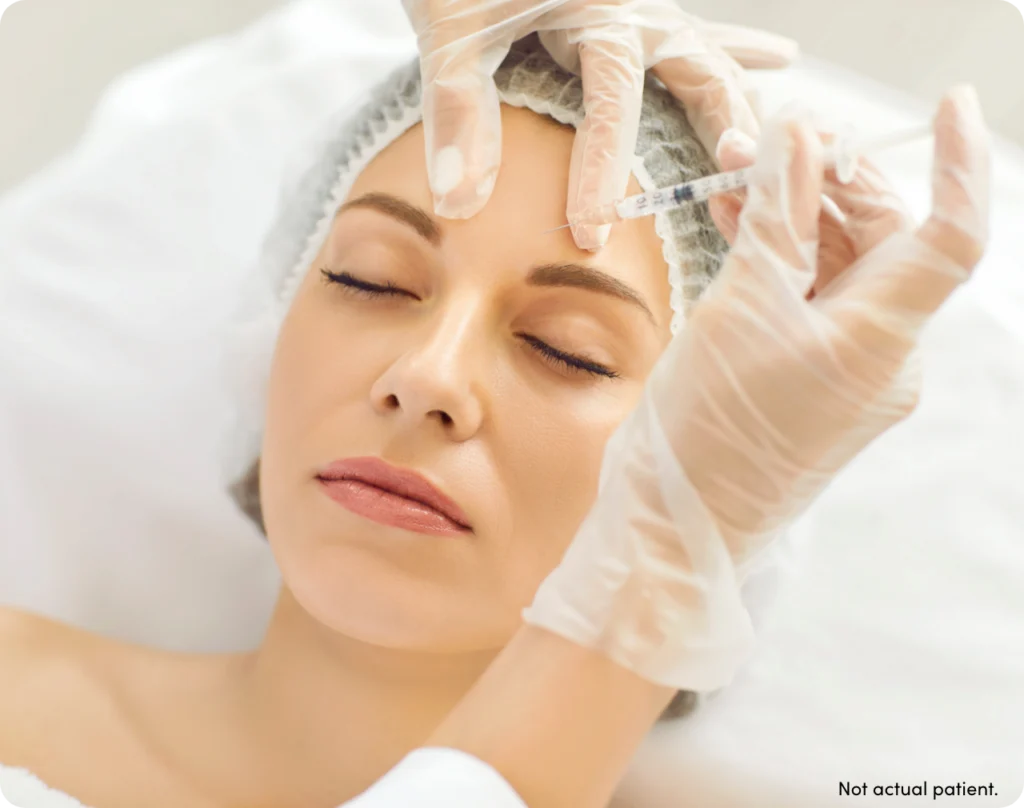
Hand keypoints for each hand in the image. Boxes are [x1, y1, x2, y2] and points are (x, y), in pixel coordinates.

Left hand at [402, 0, 798, 247]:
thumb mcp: (449, 31)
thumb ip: (457, 113)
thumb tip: (460, 203)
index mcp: (594, 8)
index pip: (610, 105)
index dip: (601, 173)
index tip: (591, 234)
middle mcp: (630, 5)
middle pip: (699, 69)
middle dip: (721, 127)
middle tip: (736, 178)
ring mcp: (636, 4)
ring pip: (708, 52)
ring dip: (737, 97)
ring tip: (761, 142)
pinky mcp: (626, 7)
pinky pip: (693, 30)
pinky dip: (733, 45)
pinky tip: (777, 57)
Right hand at [522, 85, 989, 690]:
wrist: (681, 522)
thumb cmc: (709, 428)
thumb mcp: (738, 306)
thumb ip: (777, 218)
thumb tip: (798, 143)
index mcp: (883, 337)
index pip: (950, 233)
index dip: (957, 163)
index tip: (948, 106)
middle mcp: (885, 353)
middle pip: (879, 240)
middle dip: (822, 183)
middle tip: (757, 145)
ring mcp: (852, 370)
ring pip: (836, 268)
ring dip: (791, 219)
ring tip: (730, 180)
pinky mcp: (818, 379)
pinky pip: (812, 302)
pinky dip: (781, 262)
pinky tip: (739, 227)